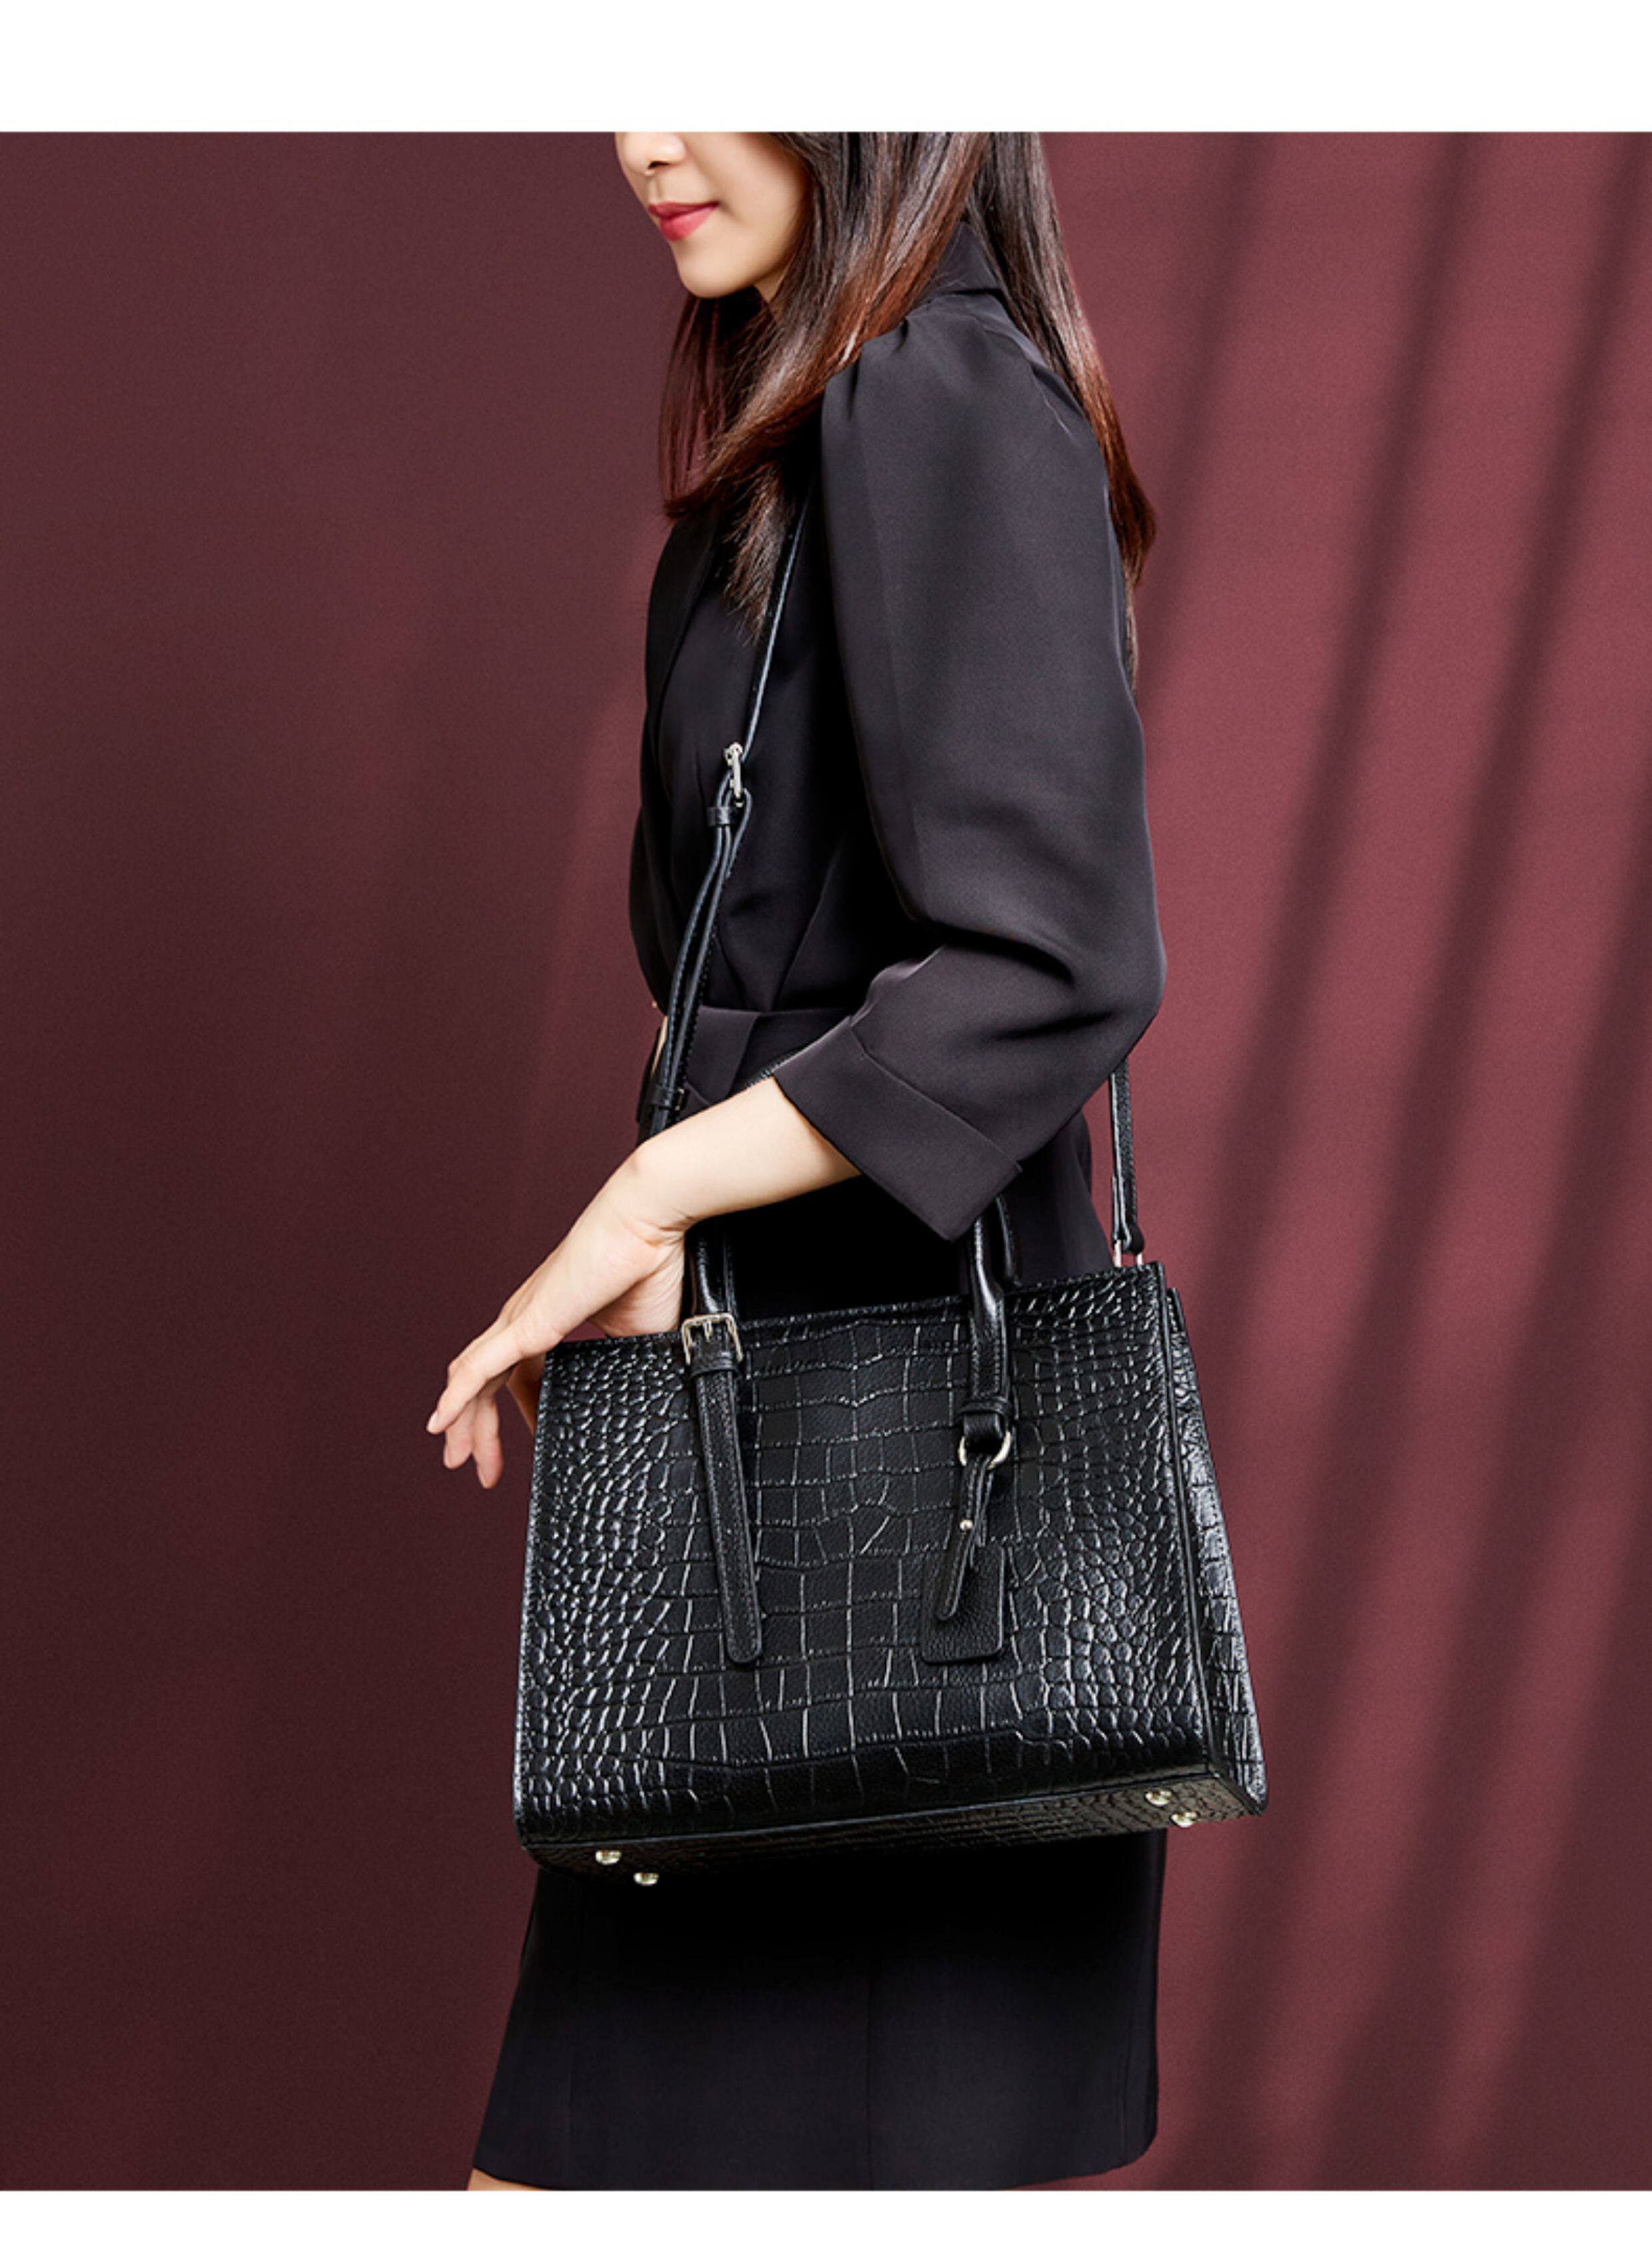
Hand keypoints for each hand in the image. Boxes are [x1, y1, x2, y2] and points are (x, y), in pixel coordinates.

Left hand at [425, 1163, 685, 1488]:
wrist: (650, 1224)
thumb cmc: (651, 1267)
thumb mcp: (639, 1337)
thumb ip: (626, 1367)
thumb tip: (642, 1403)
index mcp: (549, 1320)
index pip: (517, 1376)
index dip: (523, 1413)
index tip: (533, 1444)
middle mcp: (525, 1319)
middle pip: (483, 1383)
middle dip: (478, 1431)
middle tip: (483, 1470)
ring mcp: (520, 1320)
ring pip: (471, 1380)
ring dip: (461, 1424)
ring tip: (456, 1459)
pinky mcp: (525, 1323)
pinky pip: (475, 1369)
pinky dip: (454, 1400)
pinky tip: (441, 1426)